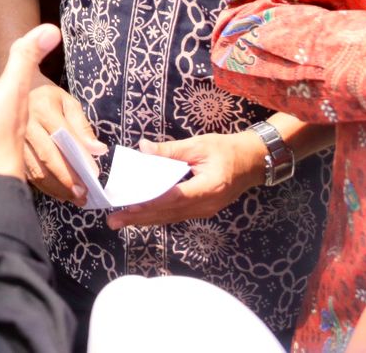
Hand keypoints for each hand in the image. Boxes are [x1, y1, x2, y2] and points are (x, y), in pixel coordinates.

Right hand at [21, 74, 104, 204]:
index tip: (94, 174)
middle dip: (67, 178)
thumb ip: (82, 126)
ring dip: (57, 188)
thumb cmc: (47, 99)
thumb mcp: (68, 103)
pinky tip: (60, 194)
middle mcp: (25, 124)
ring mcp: (14, 141)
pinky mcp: (10, 154)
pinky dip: (45, 187)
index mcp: (42, 107)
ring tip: (76, 198)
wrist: (13, 94)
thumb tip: (98, 150)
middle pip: (47, 156)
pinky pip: (28, 174)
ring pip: (36, 169)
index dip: (79, 155)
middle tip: (84, 194)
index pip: (63, 135)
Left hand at [105, 131, 263, 228]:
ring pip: (171, 217)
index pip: (176, 197)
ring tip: (121, 221)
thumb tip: (143, 148)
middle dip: (140, 217)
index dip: (152, 202)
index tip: (130, 204)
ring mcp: (205, 210)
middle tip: (114, 221)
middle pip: (169, 213)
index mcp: (209, 187)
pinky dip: (157, 215)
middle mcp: (207, 204)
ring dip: (145, 219)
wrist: (252, 162)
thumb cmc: (226, 150)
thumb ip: (170, 150)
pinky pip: (176, 214)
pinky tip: (140, 215)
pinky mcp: (202, 210)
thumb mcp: (198, 145)